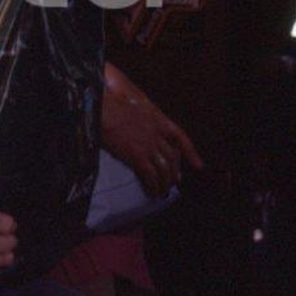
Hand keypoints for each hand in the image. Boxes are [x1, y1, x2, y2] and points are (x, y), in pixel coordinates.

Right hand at [101, 64, 203, 196]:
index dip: (190, 152)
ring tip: (161, 192)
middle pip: (172, 157)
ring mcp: (147, 145)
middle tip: (172, 182)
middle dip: (173, 172)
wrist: (97, 107)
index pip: (179, 136)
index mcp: (154, 118)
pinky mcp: (136, 155)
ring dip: (164, 183)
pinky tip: (151, 192)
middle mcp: (155, 132)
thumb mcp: (128, 104)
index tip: (198, 165)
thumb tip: (136, 115)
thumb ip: (137, 113)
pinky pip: (150, 175)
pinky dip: (153, 186)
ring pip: (164, 169)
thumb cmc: (106, 103)